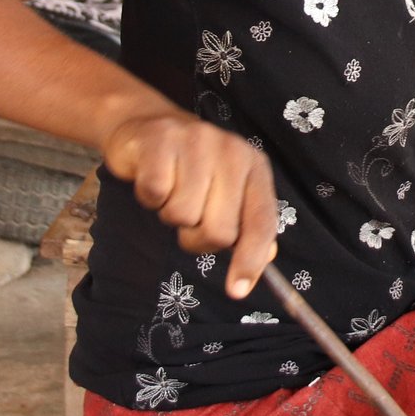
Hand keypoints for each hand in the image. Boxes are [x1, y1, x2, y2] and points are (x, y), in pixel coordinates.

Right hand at [101, 111, 278, 298]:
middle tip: (189, 216)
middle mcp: (231, 151)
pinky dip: (149, 198)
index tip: (237, 291)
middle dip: (197, 237)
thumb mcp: (227, 191)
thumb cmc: (192, 168)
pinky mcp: (160, 141)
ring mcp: (196, 142)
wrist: (148, 124)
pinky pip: (155, 195)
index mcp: (254, 166)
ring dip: (170, 215)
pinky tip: (153, 179)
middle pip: (219, 231)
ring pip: (183, 216)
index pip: (261, 223)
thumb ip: (247, 224)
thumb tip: (266, 260)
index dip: (250, 260)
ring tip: (172, 191)